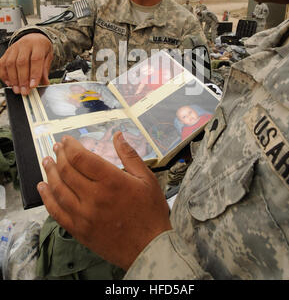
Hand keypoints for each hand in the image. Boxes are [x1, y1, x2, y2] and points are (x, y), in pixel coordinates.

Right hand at [0, 33, 52, 94]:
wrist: (33, 37)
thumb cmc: (41, 47)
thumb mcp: (48, 56)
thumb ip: (45, 69)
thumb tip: (44, 82)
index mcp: (38, 44)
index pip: (35, 59)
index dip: (34, 73)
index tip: (33, 85)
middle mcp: (25, 45)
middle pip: (21, 62)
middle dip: (23, 79)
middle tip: (25, 91)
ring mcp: (14, 48)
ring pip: (10, 63)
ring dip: (13, 79)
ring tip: (17, 89)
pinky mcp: (7, 52)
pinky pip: (2, 63)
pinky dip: (4, 74)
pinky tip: (9, 82)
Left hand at [37, 132, 171, 270]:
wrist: (149, 248)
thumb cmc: (150, 212)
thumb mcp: (146, 179)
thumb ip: (130, 155)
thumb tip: (118, 135)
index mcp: (112, 181)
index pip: (81, 158)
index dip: (70, 146)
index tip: (67, 140)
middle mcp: (95, 197)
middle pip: (67, 171)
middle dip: (59, 155)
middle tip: (56, 147)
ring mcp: (84, 215)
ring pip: (58, 189)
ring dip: (50, 172)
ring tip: (47, 162)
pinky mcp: (79, 230)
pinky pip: (56, 212)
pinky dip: (46, 198)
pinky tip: (42, 187)